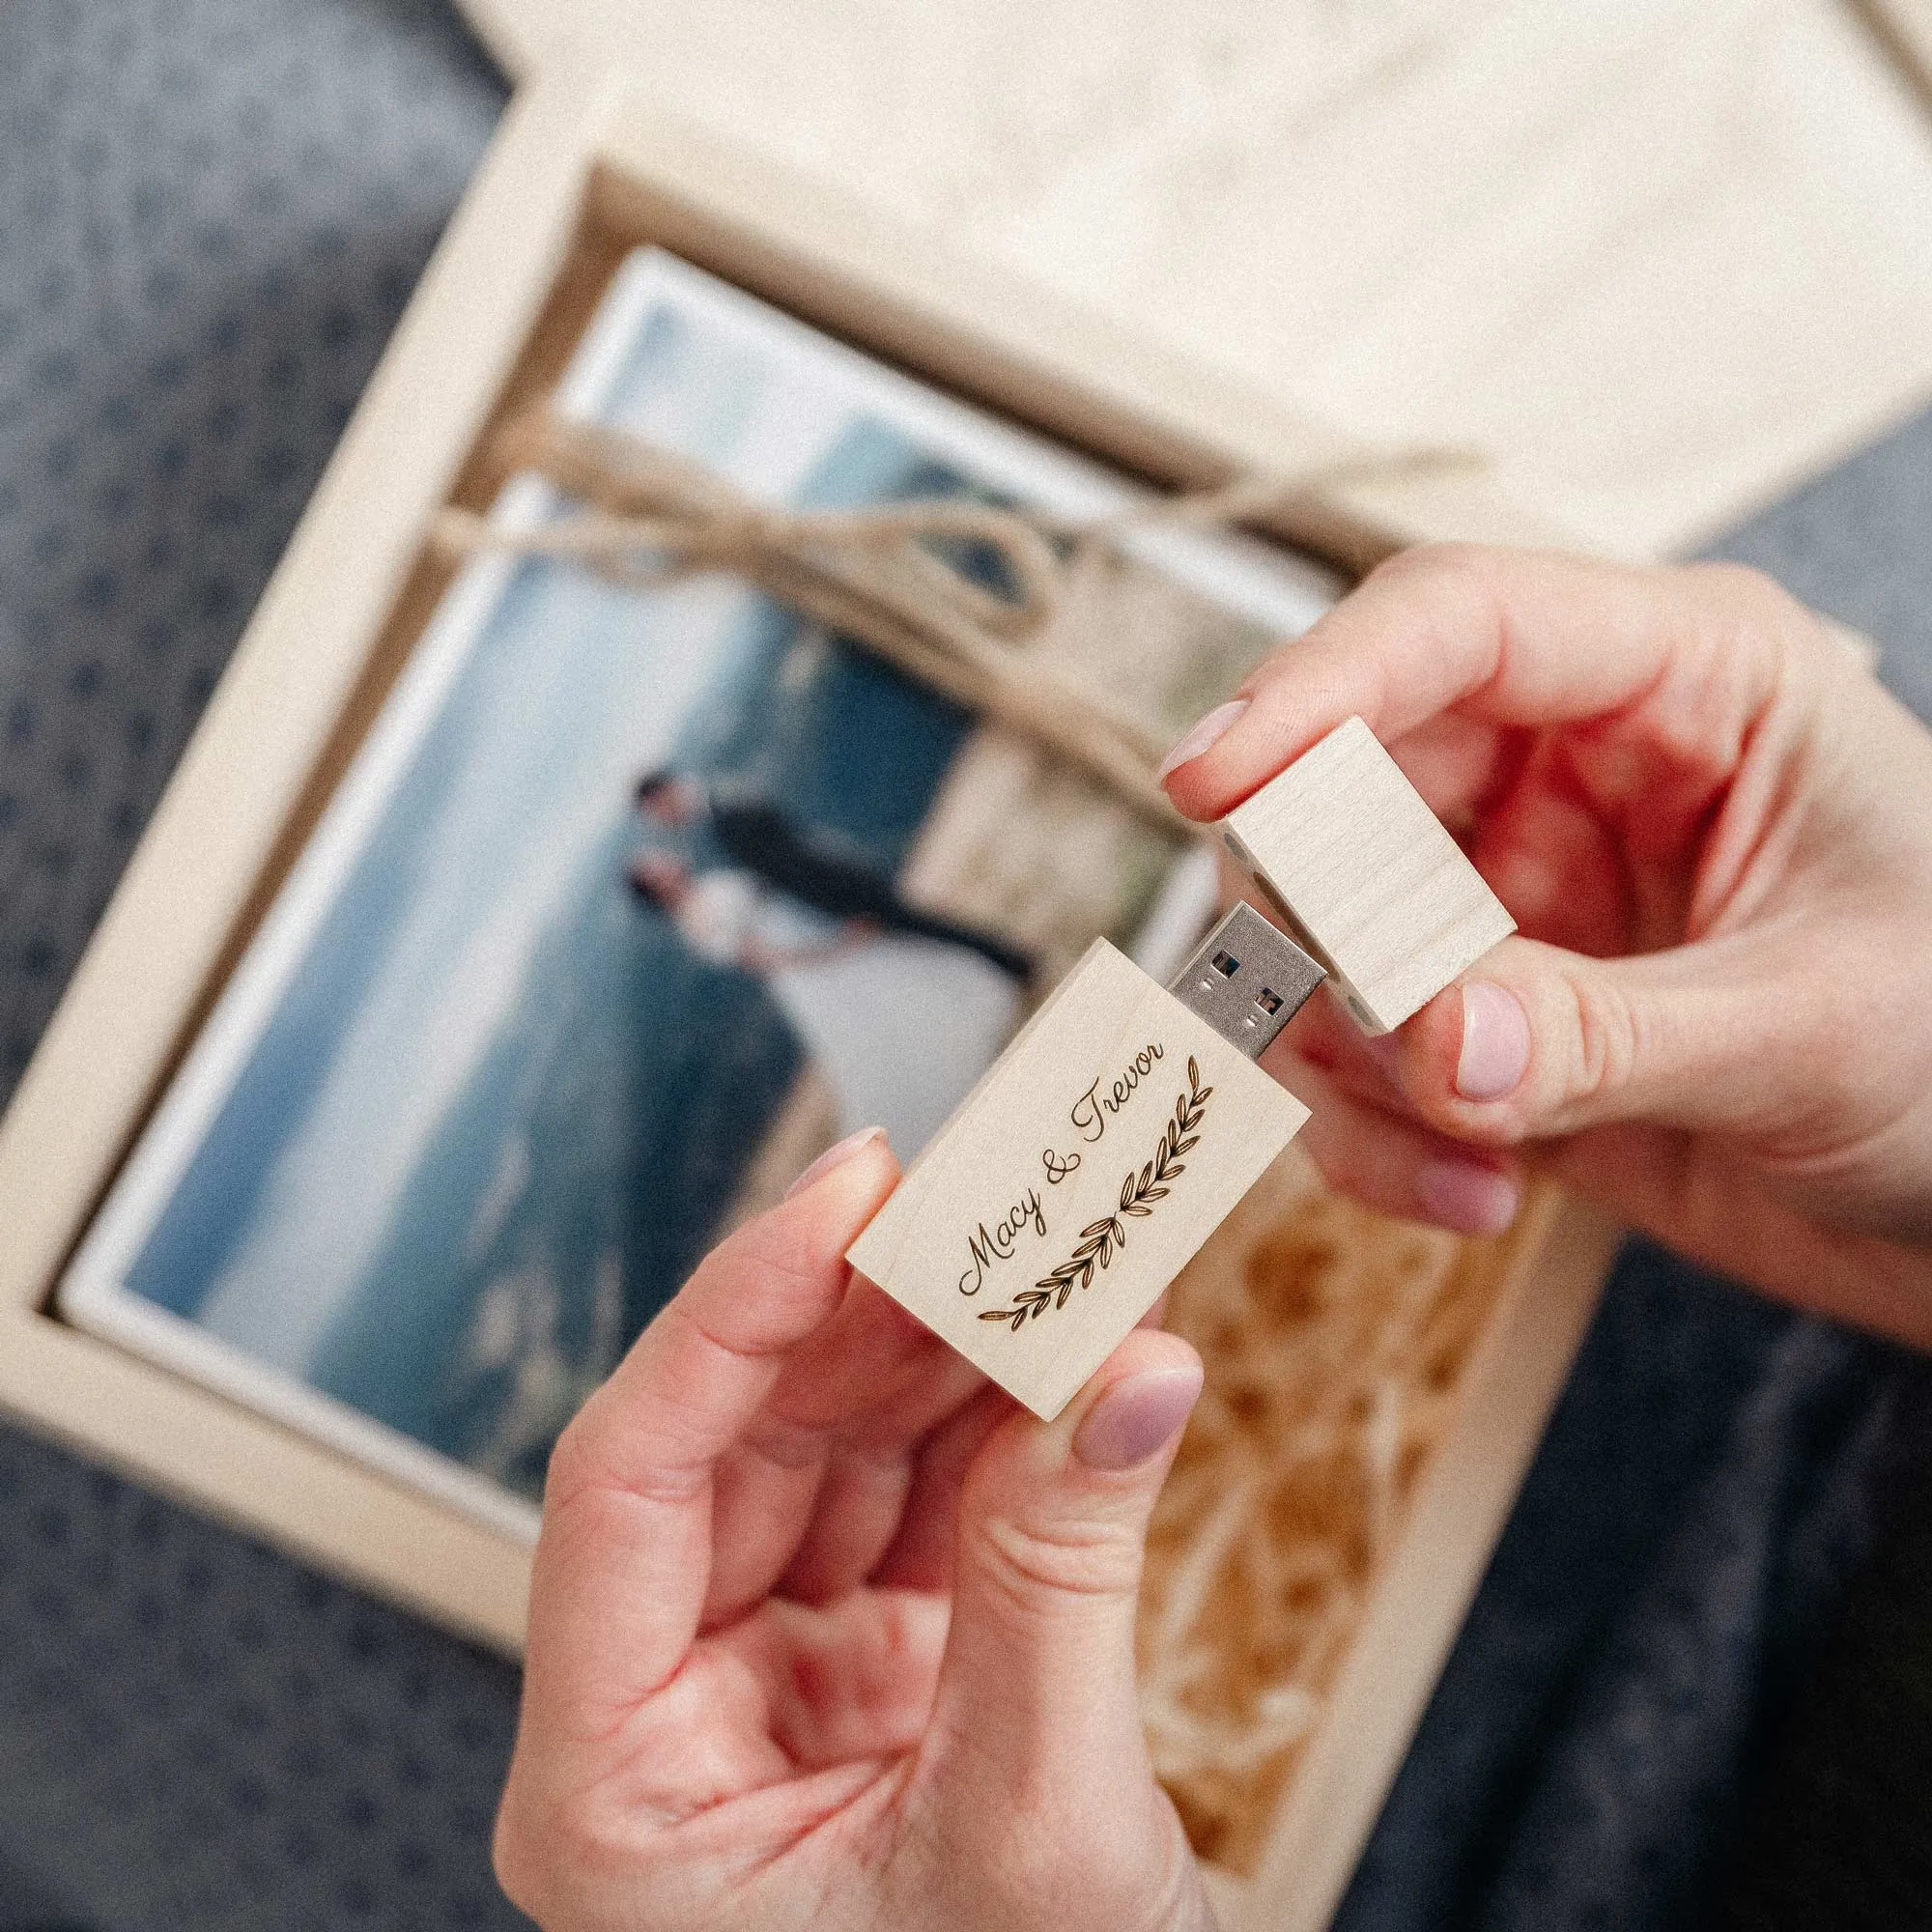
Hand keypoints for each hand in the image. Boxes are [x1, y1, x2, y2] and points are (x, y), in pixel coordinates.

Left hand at [495, 1128, 1212, 1931]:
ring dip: (940, 1344)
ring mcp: (771, 1684)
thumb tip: (1130, 1369)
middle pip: (738, 1442)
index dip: (733, 1311)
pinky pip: (916, 1501)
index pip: (625, 1479)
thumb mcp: (1031, 1839)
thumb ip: (1063, 1583)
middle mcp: (669, 1714)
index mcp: (613, 1784)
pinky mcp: (869, 1667)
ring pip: (833, 1453)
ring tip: (1038, 1244)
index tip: (850, 1195)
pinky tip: (1058, 1346)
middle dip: (864, 1306)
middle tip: (975, 1190)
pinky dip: (994, 1421)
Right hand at [1161, 546, 1931, 1345]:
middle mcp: (1567, 768)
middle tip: (1368, 1032)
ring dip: (1347, 1055)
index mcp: (1684, 682)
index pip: (1454, 624)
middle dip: (1323, 922)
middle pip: (1343, 783)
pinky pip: (1346, 1053)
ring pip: (1315, 931)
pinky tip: (1477, 1194)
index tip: (1210, 783)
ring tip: (1465, 1147)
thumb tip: (1426, 1041)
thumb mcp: (1809, 1030)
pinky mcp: (1473, 1011)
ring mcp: (1508, 894)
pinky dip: (1370, 1136)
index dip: (1317, 688)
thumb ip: (1607, 1034)